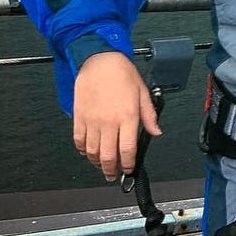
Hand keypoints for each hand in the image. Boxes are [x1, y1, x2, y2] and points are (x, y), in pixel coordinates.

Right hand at [73, 52, 161, 181]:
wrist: (99, 60)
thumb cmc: (122, 73)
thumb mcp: (143, 92)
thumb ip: (149, 115)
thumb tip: (156, 131)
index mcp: (127, 116)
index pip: (127, 149)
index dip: (128, 164)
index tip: (129, 168)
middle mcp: (108, 122)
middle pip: (108, 155)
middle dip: (111, 170)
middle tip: (114, 174)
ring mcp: (92, 121)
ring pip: (92, 152)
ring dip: (97, 163)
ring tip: (102, 166)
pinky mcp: (79, 118)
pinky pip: (79, 141)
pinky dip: (83, 150)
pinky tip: (88, 152)